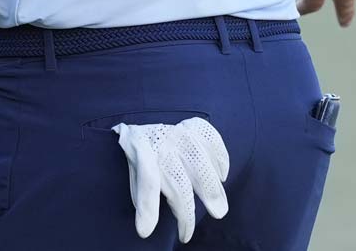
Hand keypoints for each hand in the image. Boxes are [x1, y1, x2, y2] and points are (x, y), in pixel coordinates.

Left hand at [113, 118, 229, 242]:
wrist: (141, 121)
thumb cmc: (140, 155)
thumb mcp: (133, 170)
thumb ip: (141, 191)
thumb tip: (147, 225)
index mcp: (139, 153)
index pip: (146, 184)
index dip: (147, 210)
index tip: (145, 232)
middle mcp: (160, 142)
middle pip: (178, 182)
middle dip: (185, 211)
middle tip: (187, 233)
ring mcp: (179, 133)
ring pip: (200, 163)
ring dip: (212, 190)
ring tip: (219, 211)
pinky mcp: (193, 126)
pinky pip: (211, 140)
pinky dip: (221, 158)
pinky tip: (223, 176)